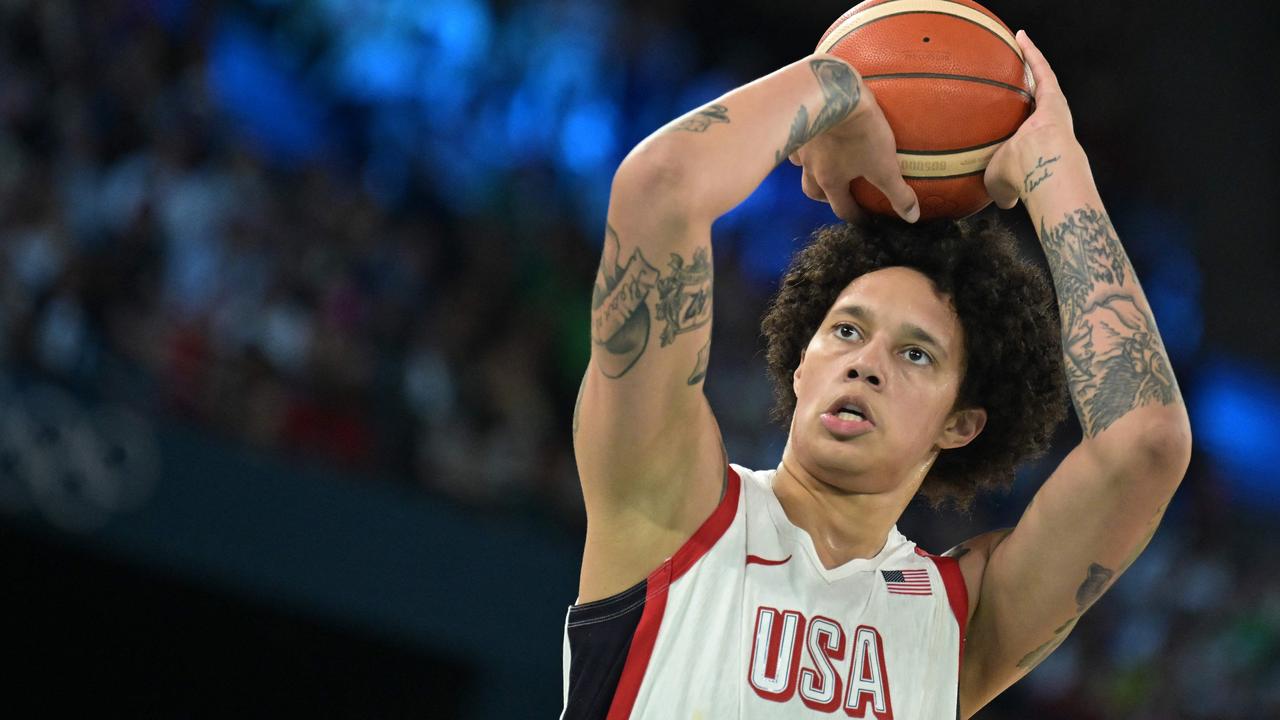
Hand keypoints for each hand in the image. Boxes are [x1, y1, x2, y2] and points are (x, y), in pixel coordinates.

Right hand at [792, 82, 918, 222]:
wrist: (830, 93)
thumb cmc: (858, 132)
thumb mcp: (884, 164)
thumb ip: (898, 192)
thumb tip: (912, 217)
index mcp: (831, 181)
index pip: (841, 208)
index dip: (855, 216)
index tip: (864, 219)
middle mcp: (811, 167)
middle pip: (814, 191)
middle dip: (826, 197)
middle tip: (840, 192)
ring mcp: (801, 145)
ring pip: (801, 166)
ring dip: (812, 169)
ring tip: (825, 161)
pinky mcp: (798, 122)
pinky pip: (798, 138)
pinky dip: (806, 142)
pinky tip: (814, 133)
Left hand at [984, 30, 1082, 208]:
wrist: (1044, 168)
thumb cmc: (1022, 178)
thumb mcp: (1000, 184)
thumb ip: (1002, 188)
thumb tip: (1005, 199)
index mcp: (1035, 145)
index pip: (1025, 128)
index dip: (1019, 118)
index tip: (1012, 109)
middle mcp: (1049, 124)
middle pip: (1036, 100)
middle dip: (1027, 86)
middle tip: (1016, 68)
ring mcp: (1053, 110)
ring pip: (1041, 81)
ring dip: (1030, 62)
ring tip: (1018, 43)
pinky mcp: (1054, 96)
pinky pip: (1041, 70)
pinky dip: (1032, 53)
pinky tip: (1021, 37)